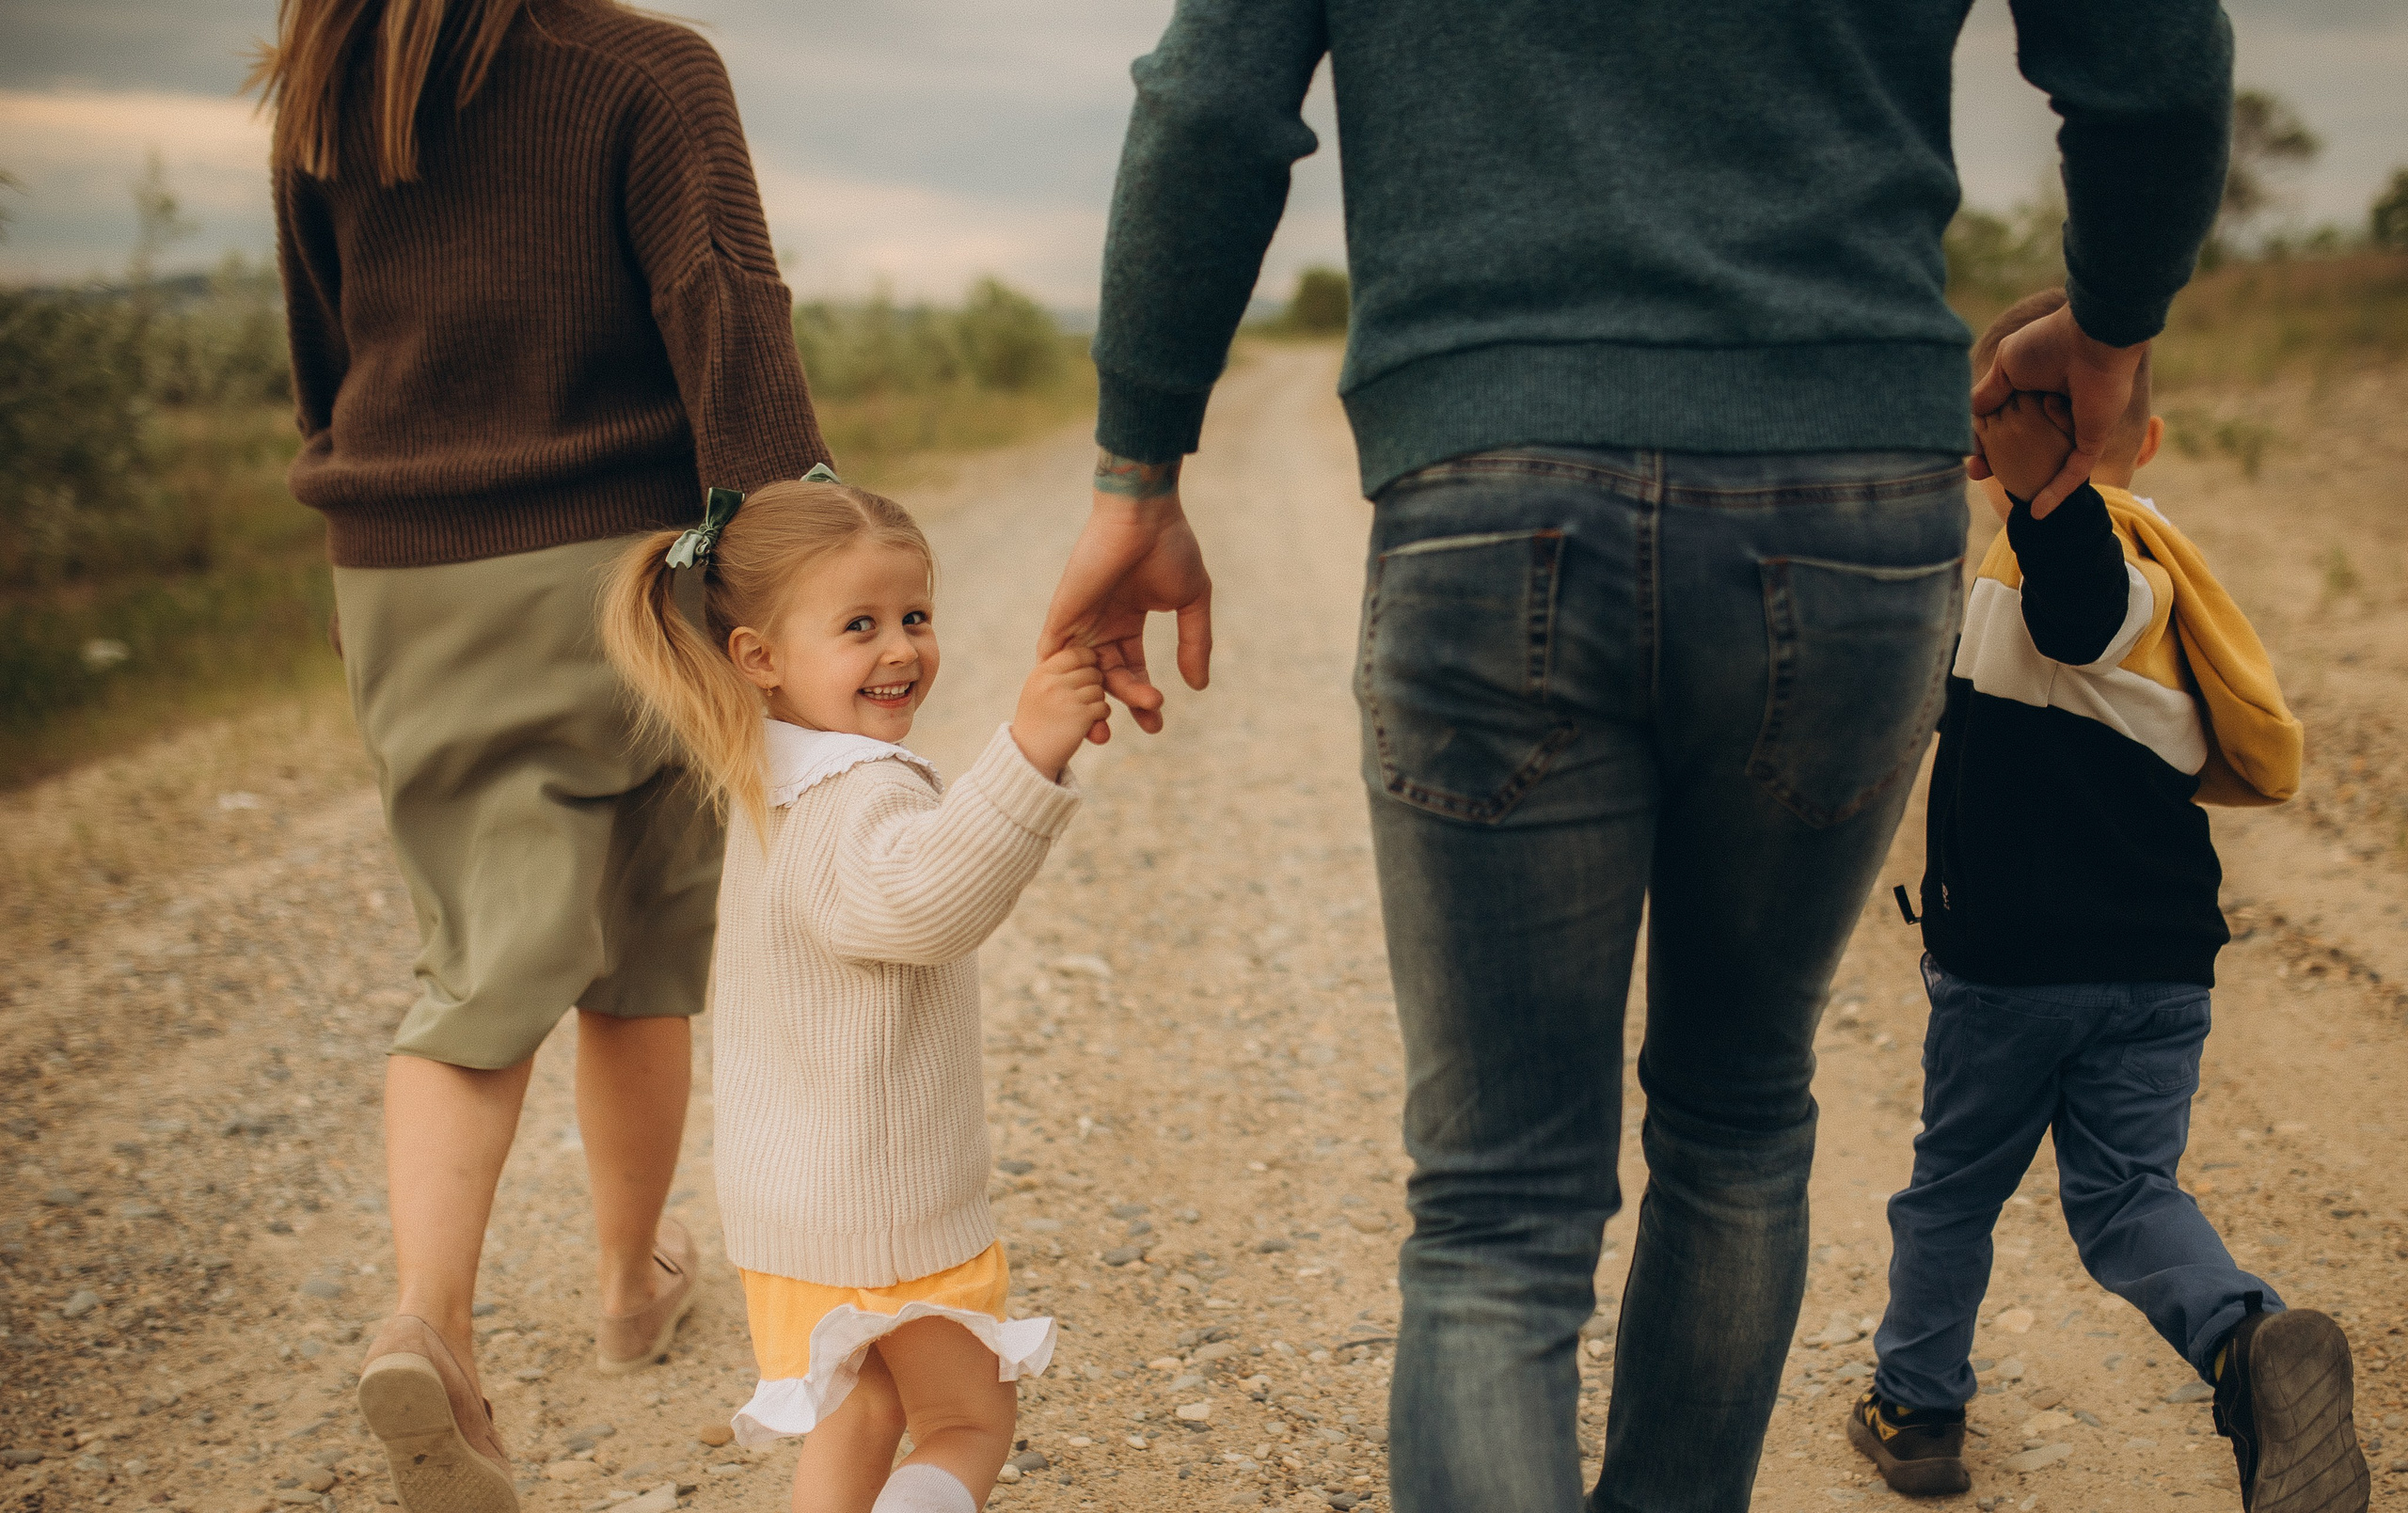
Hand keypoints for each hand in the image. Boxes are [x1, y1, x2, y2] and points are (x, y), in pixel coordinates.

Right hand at [1010, 645, 1109, 780]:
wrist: (1029, 755)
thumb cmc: (1036, 721)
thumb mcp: (1037, 689)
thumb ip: (1056, 671)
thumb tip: (1088, 654)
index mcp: (1042, 673)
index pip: (1076, 653)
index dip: (1087, 661)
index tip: (1085, 673)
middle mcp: (1053, 683)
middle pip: (1091, 671)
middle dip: (1093, 684)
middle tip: (1082, 698)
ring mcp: (1067, 699)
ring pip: (1099, 689)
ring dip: (1097, 701)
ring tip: (1082, 712)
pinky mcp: (1080, 716)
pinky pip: (1103, 707)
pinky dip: (1100, 715)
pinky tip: (1088, 722)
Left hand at [1036, 452, 1213, 734]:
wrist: (1143, 516)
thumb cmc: (1169, 547)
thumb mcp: (1191, 602)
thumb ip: (1194, 643)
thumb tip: (1197, 686)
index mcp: (1127, 620)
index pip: (1131, 670)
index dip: (1142, 698)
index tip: (1156, 723)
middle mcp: (1100, 625)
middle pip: (1108, 678)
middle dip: (1126, 706)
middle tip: (1148, 725)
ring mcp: (1079, 621)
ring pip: (1082, 676)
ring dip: (1091, 706)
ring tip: (1105, 734)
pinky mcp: (1063, 616)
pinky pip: (1054, 658)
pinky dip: (1063, 685)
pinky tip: (1080, 708)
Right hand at [1970, 302, 2144, 515]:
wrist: (2091, 337)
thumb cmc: (2049, 344)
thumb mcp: (2006, 366)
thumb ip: (1988, 393)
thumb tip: (1972, 420)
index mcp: (2036, 390)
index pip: (2007, 422)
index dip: (1985, 440)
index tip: (1970, 454)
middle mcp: (2056, 410)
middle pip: (2024, 445)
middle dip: (2000, 463)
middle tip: (1977, 474)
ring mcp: (2076, 426)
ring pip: (2046, 459)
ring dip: (2026, 478)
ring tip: (2006, 492)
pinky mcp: (2092, 438)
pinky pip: (2074, 471)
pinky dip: (2057, 491)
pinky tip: (2038, 511)